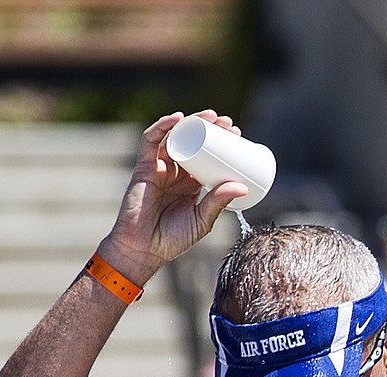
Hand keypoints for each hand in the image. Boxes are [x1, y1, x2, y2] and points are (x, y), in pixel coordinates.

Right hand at [97, 111, 248, 284]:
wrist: (144, 249)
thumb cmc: (172, 239)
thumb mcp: (202, 220)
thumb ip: (218, 202)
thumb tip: (242, 186)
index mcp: (190, 183)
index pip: (206, 156)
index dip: (220, 143)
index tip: (237, 135)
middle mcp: (175, 172)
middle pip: (192, 142)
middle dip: (209, 128)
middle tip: (228, 123)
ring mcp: (159, 167)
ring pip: (174, 136)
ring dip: (192, 122)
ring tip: (211, 117)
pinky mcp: (144, 167)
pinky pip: (151, 141)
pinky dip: (163, 126)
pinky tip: (178, 118)